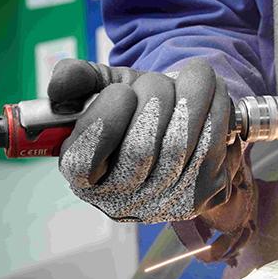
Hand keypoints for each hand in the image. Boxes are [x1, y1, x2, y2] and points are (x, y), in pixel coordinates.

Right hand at [48, 58, 244, 222]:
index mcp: (83, 176)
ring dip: (192, 97)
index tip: (123, 92)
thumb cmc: (137, 106)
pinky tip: (214, 95)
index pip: (84, 160)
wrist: (183, 121)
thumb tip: (59, 88)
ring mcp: (164, 203)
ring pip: (180, 145)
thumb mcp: (102, 86)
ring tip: (194, 75)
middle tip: (160, 79)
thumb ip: (77, 80)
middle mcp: (122, 200)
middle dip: (154, 99)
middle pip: (139, 149)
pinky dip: (217, 111)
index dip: (105, 119)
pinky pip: (213, 148)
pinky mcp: (204, 195)